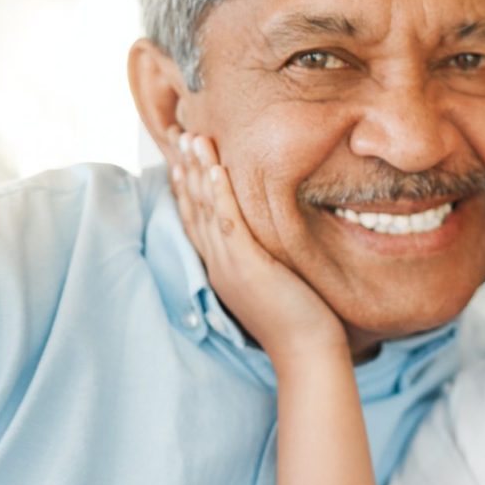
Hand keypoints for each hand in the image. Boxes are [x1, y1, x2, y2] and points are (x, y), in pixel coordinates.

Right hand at [170, 129, 347, 359]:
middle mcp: (218, 264)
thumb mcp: (271, 279)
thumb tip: (267, 234)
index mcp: (221, 267)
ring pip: (206, 210)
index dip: (185, 185)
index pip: (195, 219)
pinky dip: (220, 195)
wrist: (306, 352)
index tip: (180, 155)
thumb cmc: (298, 318)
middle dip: (184, 168)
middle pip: (193, 208)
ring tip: (192, 137)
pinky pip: (229, 223)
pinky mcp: (248, 267)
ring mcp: (230, 265)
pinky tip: (215, 169)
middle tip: (177, 132)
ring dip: (197, 171)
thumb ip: (261, 255)